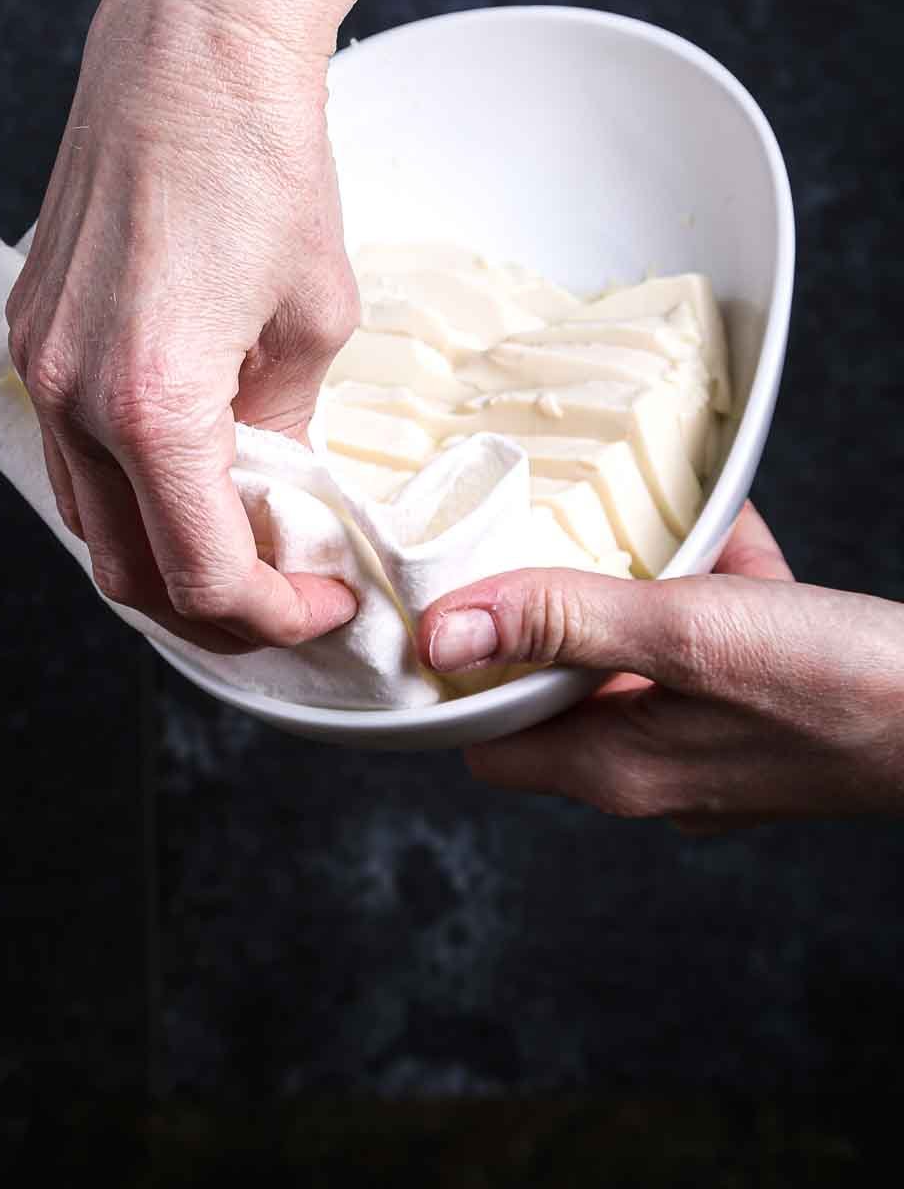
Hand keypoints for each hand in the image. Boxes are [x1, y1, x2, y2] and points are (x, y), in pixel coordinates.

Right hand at [5, 0, 358, 652]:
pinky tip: (190, 471)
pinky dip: (128, 489)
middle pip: (128, 574)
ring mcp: (35, 363)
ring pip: (88, 520)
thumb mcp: (315, 317)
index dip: (275, 615)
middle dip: (216, 610)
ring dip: (164, 554)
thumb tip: (276, 487)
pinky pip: (68, 452)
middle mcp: (70, 396)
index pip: (204, 574)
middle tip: (288, 596)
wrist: (188, 45)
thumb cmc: (267, 162)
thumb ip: (286, 427)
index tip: (329, 600)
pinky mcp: (29, 329)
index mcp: (153, 404)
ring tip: (245, 540)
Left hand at [416, 505, 903, 827]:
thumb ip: (565, 622)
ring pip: (641, 649)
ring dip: (648, 579)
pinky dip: (713, 583)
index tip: (456, 591)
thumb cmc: (846, 688)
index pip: (489, 735)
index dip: (461, 669)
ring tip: (663, 523)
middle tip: (562, 529)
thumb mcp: (690, 632)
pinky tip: (732, 535)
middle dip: (565, 601)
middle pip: (563, 681)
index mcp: (618, 767)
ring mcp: (714, 746)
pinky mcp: (764, 715)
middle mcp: (656, 769)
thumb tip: (445, 629)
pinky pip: (709, 640)